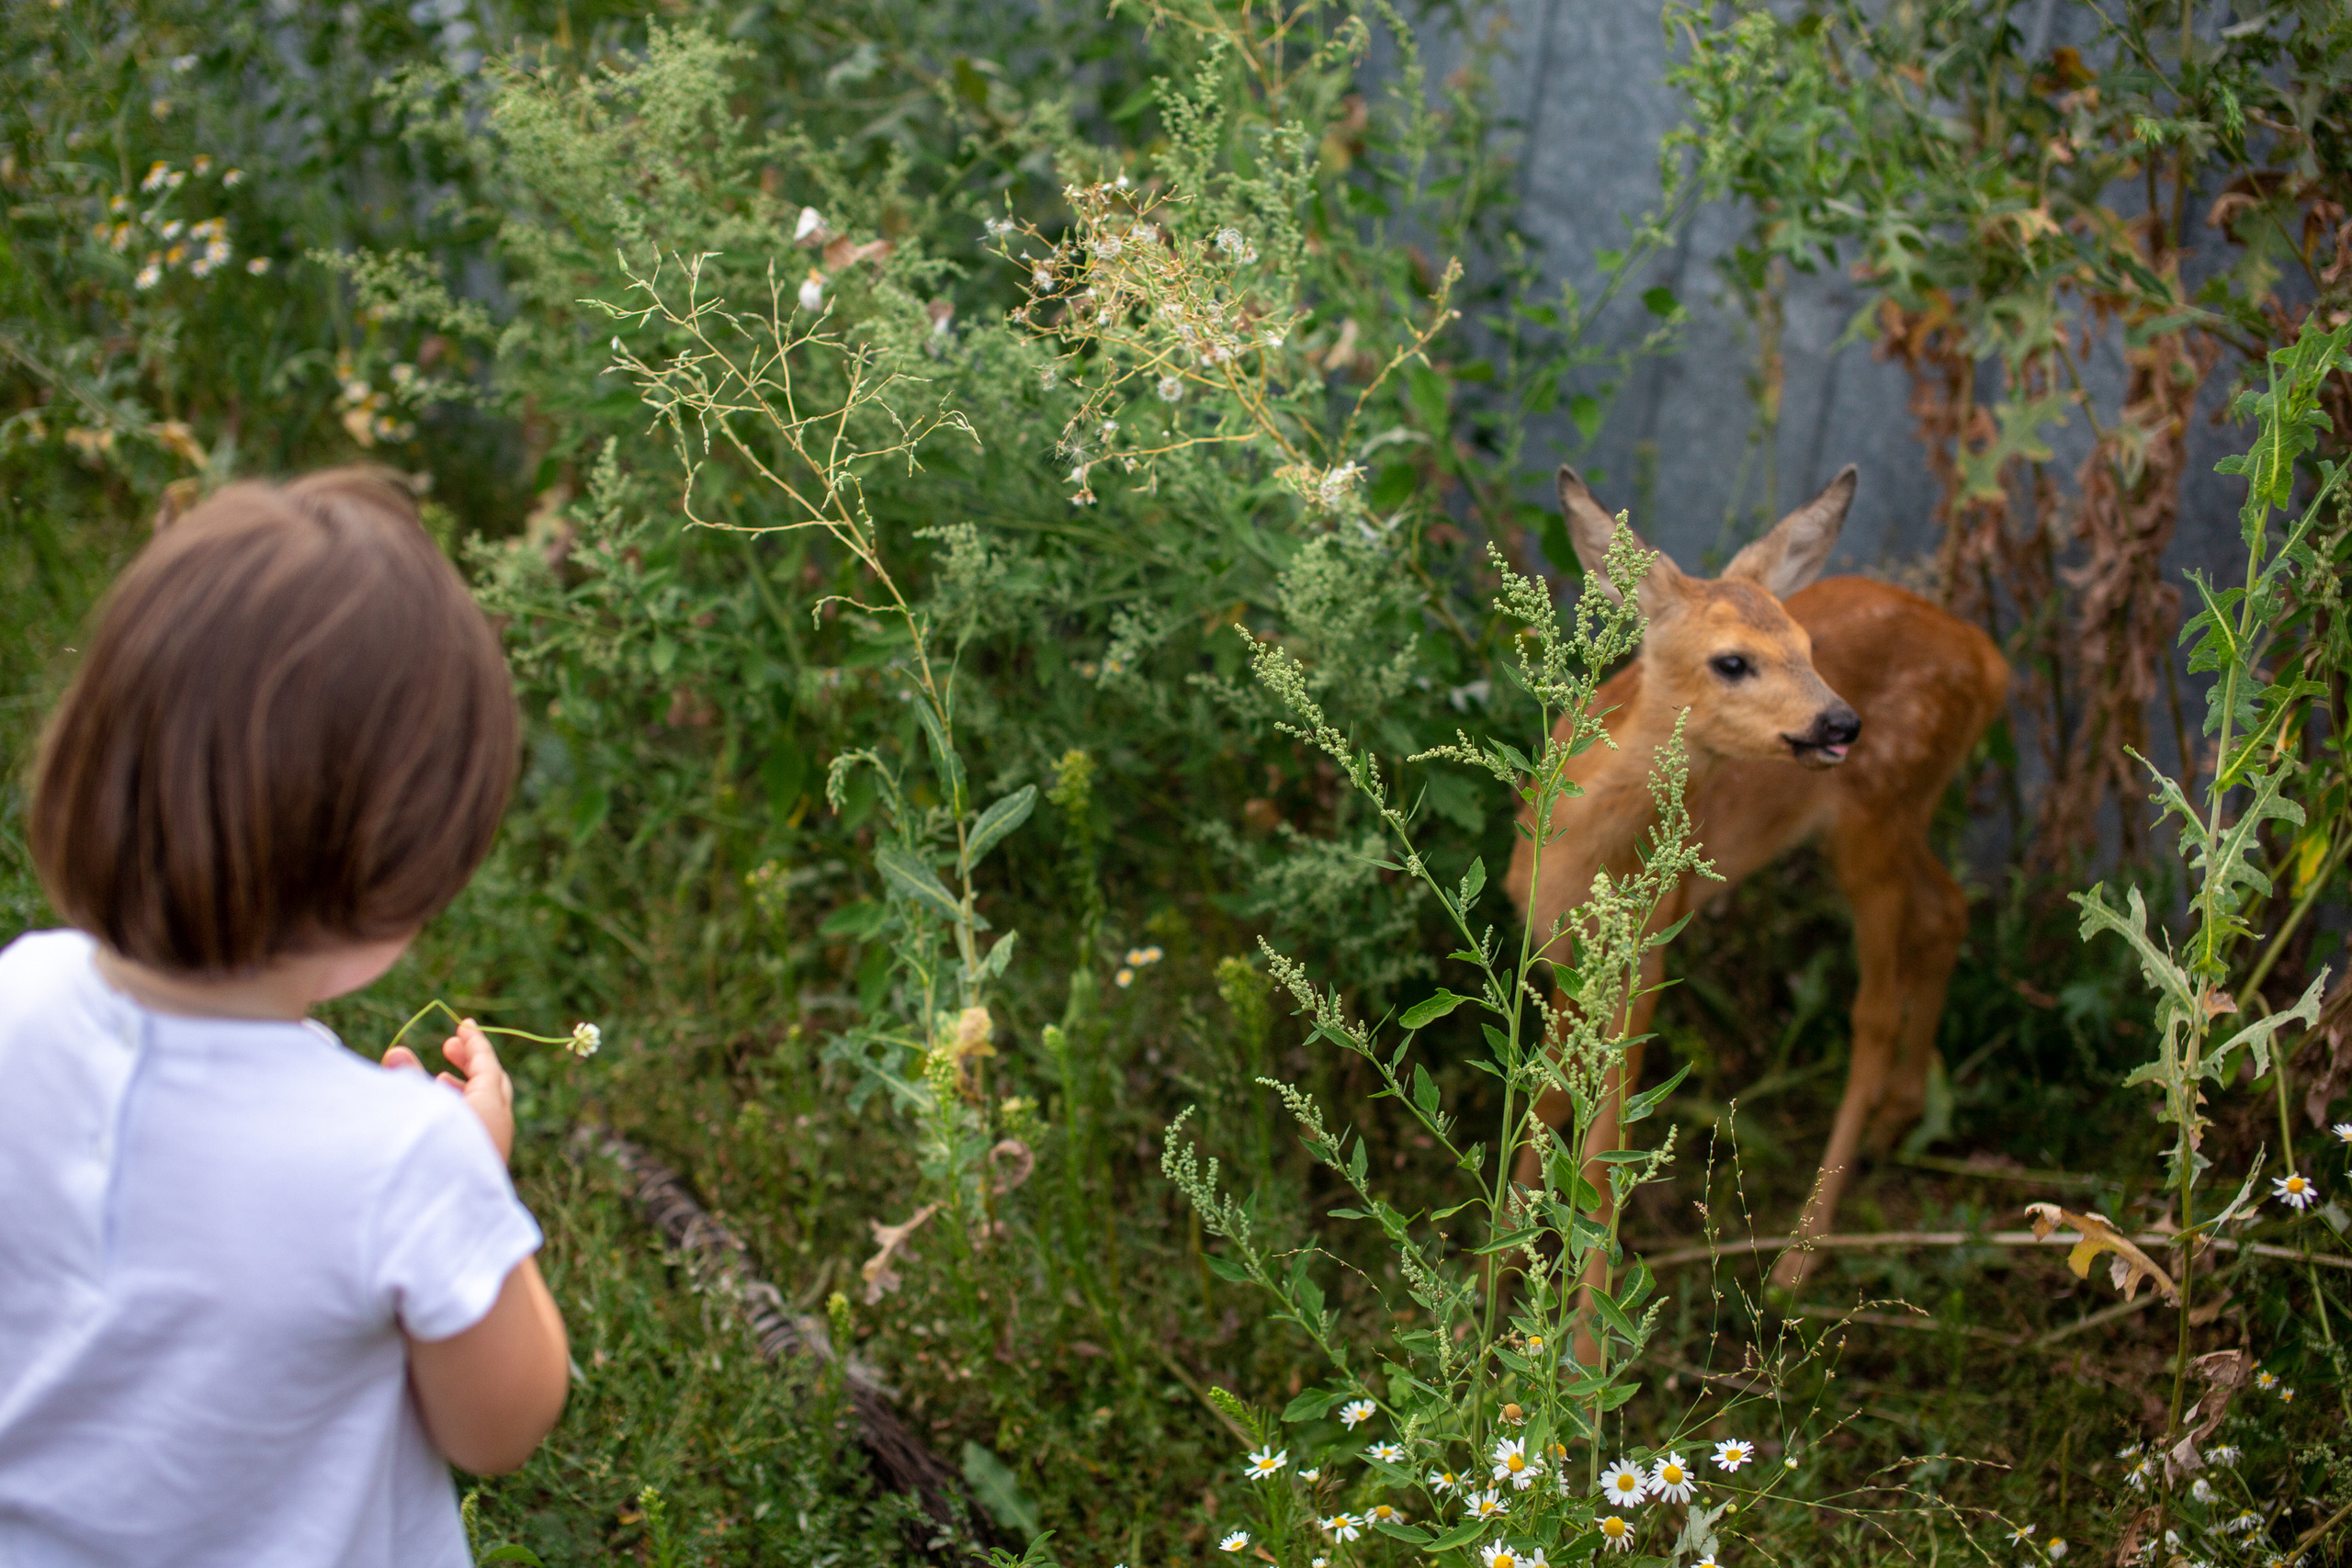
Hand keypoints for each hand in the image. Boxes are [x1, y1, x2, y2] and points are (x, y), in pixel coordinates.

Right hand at [384, 1019, 515, 1164]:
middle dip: (471, 1062)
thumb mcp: (414, 1111)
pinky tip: (438, 1112)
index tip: (463, 1024)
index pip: (487, 1064)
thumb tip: (397, 1052)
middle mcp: (499, 1125)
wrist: (443, 1222)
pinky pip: (478, 1125)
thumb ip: (405, 1081)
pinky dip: (462, 1110)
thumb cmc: (427, 1157)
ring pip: (485, 1106)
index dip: (474, 1042)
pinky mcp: (483, 1165)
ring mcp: (494, 1146)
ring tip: (438, 1078)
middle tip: (448, 1045)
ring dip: (464, 1087)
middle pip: (492, 1082)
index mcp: (490, 1107)